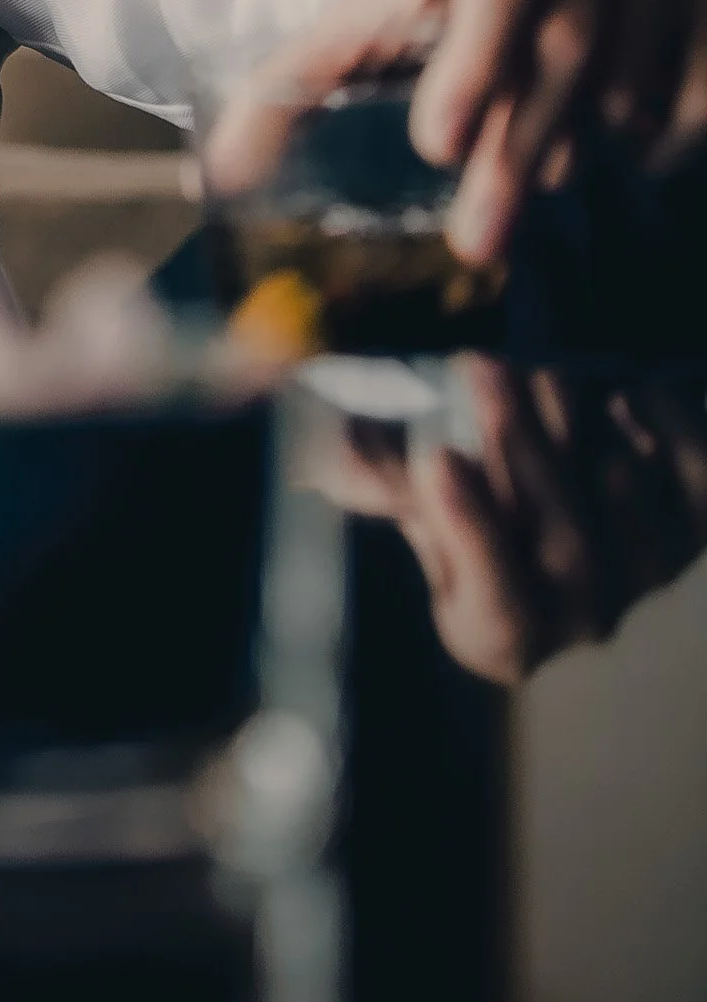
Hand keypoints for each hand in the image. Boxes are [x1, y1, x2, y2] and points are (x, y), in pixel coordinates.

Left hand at [208, 0, 706, 263]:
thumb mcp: (365, 16)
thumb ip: (289, 84)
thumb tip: (213, 178)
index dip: (474, 62)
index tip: (437, 145)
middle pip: (562, 51)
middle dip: (516, 154)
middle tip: (479, 241)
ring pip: (631, 79)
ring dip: (582, 149)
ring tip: (539, 189)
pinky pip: (697, 93)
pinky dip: (661, 143)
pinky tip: (618, 166)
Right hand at [300, 362, 706, 684]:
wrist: (558, 473)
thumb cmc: (466, 487)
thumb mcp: (410, 490)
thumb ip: (374, 475)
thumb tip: (331, 446)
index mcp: (501, 635)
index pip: (501, 611)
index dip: (472, 536)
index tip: (436, 458)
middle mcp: (584, 618)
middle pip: (566, 548)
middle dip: (521, 449)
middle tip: (482, 368)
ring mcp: (648, 572)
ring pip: (625, 502)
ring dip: (579, 425)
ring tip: (539, 367)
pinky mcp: (695, 522)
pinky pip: (694, 472)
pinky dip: (665, 423)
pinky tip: (622, 386)